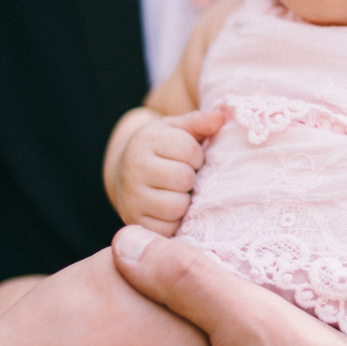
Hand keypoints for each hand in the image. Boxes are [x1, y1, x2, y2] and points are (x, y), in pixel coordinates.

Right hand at [109, 111, 223, 235]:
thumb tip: (221, 116)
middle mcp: (134, 168)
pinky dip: (174, 222)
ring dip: (184, 202)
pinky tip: (170, 210)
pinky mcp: (133, 222)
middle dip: (190, 178)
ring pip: (176, 206)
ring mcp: (131, 197)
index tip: (189, 158)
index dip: (196, 155)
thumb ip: (199, 122)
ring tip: (178, 192)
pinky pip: (167, 229)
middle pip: (183, 178)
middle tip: (184, 177)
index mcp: (146, 140)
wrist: (124, 173)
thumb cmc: (160, 148)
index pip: (189, 150)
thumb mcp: (176, 129)